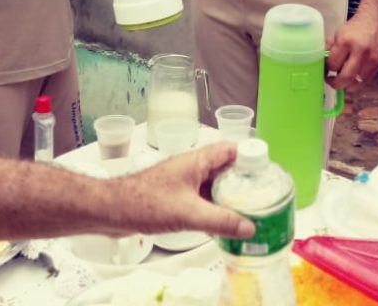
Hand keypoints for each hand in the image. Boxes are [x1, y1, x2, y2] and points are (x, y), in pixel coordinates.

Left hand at [111, 142, 254, 237]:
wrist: (111, 209)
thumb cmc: (144, 202)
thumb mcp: (188, 213)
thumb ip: (220, 220)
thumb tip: (249, 227)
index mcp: (197, 160)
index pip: (231, 149)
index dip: (250, 158)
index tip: (266, 174)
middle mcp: (191, 167)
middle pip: (225, 168)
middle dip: (243, 182)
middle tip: (261, 198)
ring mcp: (183, 181)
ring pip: (213, 185)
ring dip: (228, 197)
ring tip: (247, 213)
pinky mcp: (175, 196)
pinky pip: (202, 198)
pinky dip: (214, 208)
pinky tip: (222, 224)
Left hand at [325, 11, 377, 90]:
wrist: (374, 20)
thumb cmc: (354, 28)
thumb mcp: (337, 34)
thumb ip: (330, 49)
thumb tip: (322, 64)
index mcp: (346, 41)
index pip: (333, 65)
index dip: (327, 70)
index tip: (325, 70)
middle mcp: (360, 51)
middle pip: (345, 78)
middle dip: (335, 83)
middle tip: (331, 81)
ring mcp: (371, 59)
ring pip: (356, 83)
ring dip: (347, 85)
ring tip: (342, 80)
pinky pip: (366, 81)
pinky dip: (357, 82)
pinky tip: (352, 77)